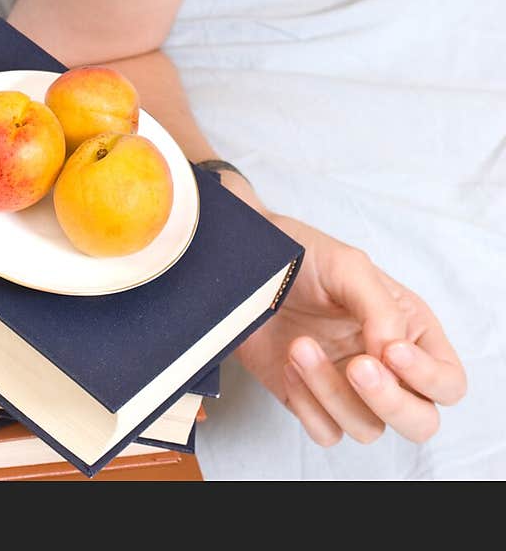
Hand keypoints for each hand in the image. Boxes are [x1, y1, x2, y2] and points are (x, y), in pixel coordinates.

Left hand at [235, 214, 466, 445]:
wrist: (243, 266)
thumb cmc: (302, 257)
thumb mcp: (349, 266)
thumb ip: (382, 310)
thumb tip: (392, 356)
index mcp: (409, 331)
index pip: (448, 381)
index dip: (427, 377)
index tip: (389, 350)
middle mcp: (385, 366)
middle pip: (420, 421)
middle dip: (391, 402)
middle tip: (357, 367)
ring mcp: (348, 388)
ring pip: (368, 429)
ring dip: (332, 391)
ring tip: (300, 346)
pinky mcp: (311, 402)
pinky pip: (326, 433)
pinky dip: (308, 406)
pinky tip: (289, 365)